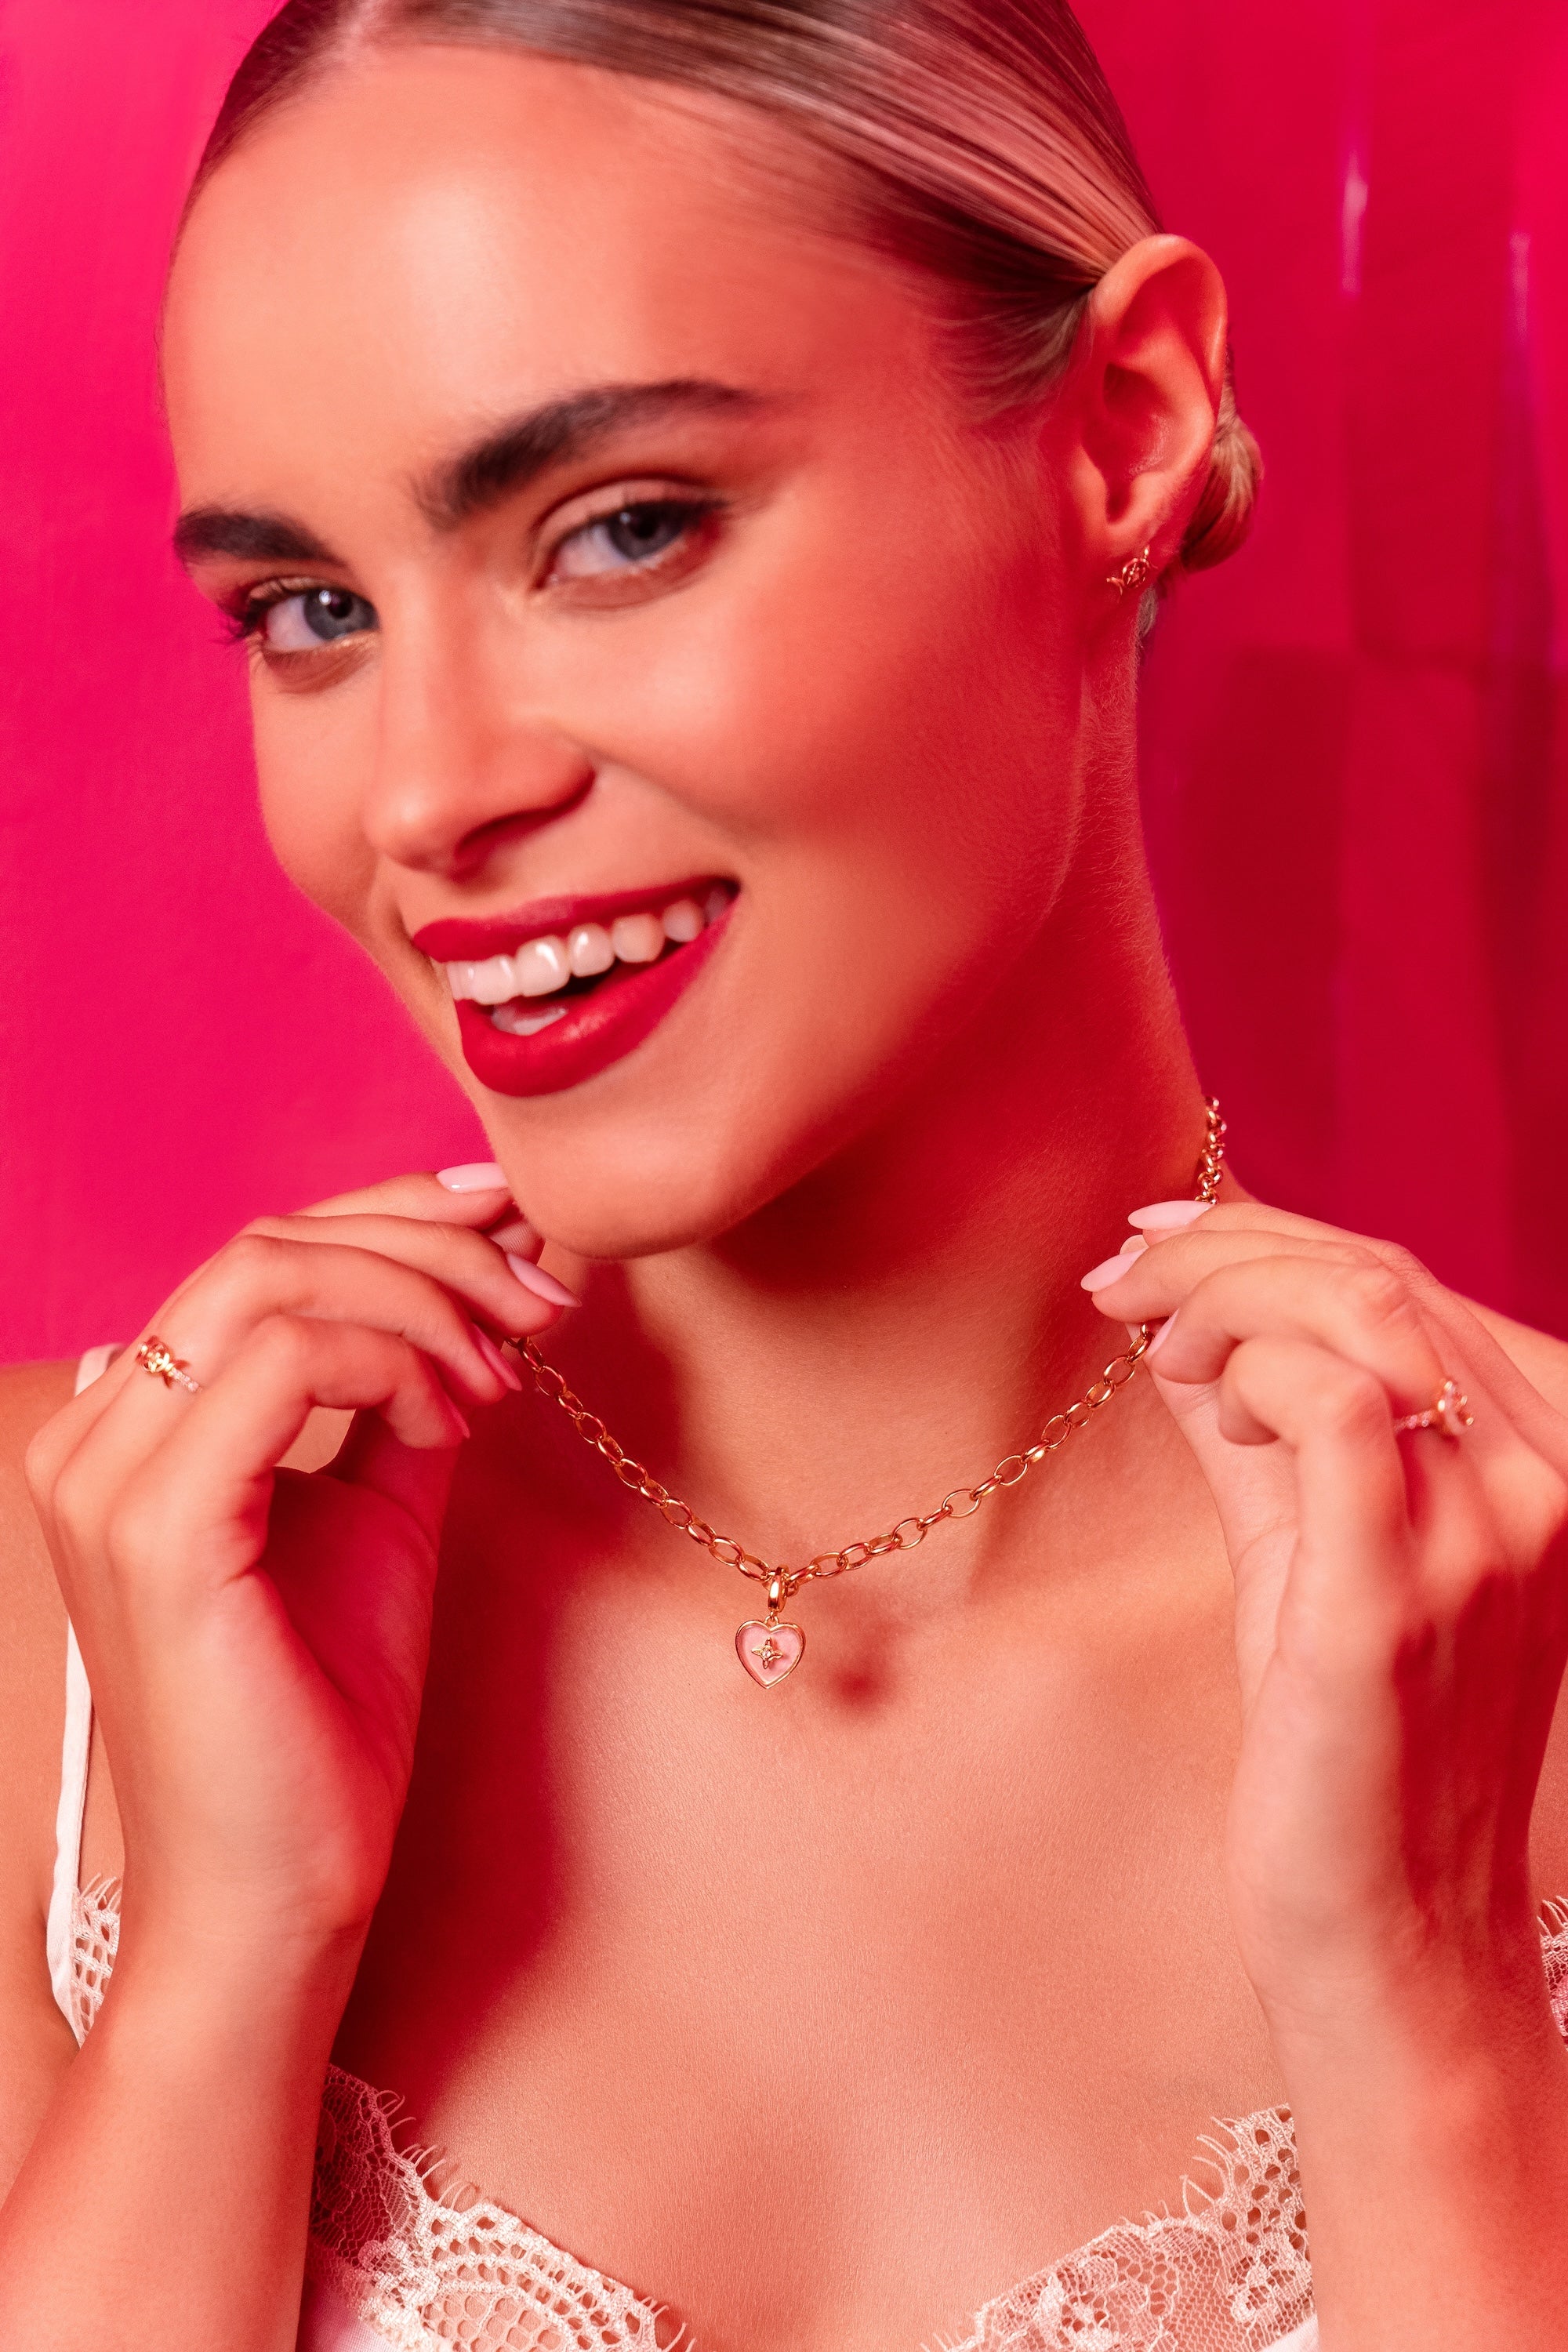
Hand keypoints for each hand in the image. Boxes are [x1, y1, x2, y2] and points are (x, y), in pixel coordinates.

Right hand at [25, 1169, 568, 1971]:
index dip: (398, 1215)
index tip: (517, 1222)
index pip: (259, 1254)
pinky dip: (396, 1360)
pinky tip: (457, 1415)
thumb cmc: (322, 1715)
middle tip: (544, 1294)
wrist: (284, 1890)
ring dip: (426, 1300)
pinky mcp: (157, 1532)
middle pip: (267, 1246)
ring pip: (273, 1279)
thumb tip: (486, 1277)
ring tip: (508, 1371)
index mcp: (130, 1424)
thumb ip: (403, 1392)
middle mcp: (95, 1435)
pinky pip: (286, 1363)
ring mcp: (108, 1480)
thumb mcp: (377, 1511)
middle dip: (431, 1247)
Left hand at [1083, 1202, 1567, 2030]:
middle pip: (1384, 1281)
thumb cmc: (1347, 1738)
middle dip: (1227, 1249)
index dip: (1272, 1233)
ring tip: (1149, 1341)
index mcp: (1546, 1459)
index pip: (1410, 1284)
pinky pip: (1338, 1409)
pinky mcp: (1398, 1595)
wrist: (1388, 1928)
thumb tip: (1176, 1305)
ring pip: (1360, 1317)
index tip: (1156, 1233)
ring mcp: (1488, 1539)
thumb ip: (1262, 1419)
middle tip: (1124, 1273)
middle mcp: (1545, 1484)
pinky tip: (1197, 1396)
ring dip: (1225, 1297)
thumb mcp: (1310, 1543)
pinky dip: (1250, 1368)